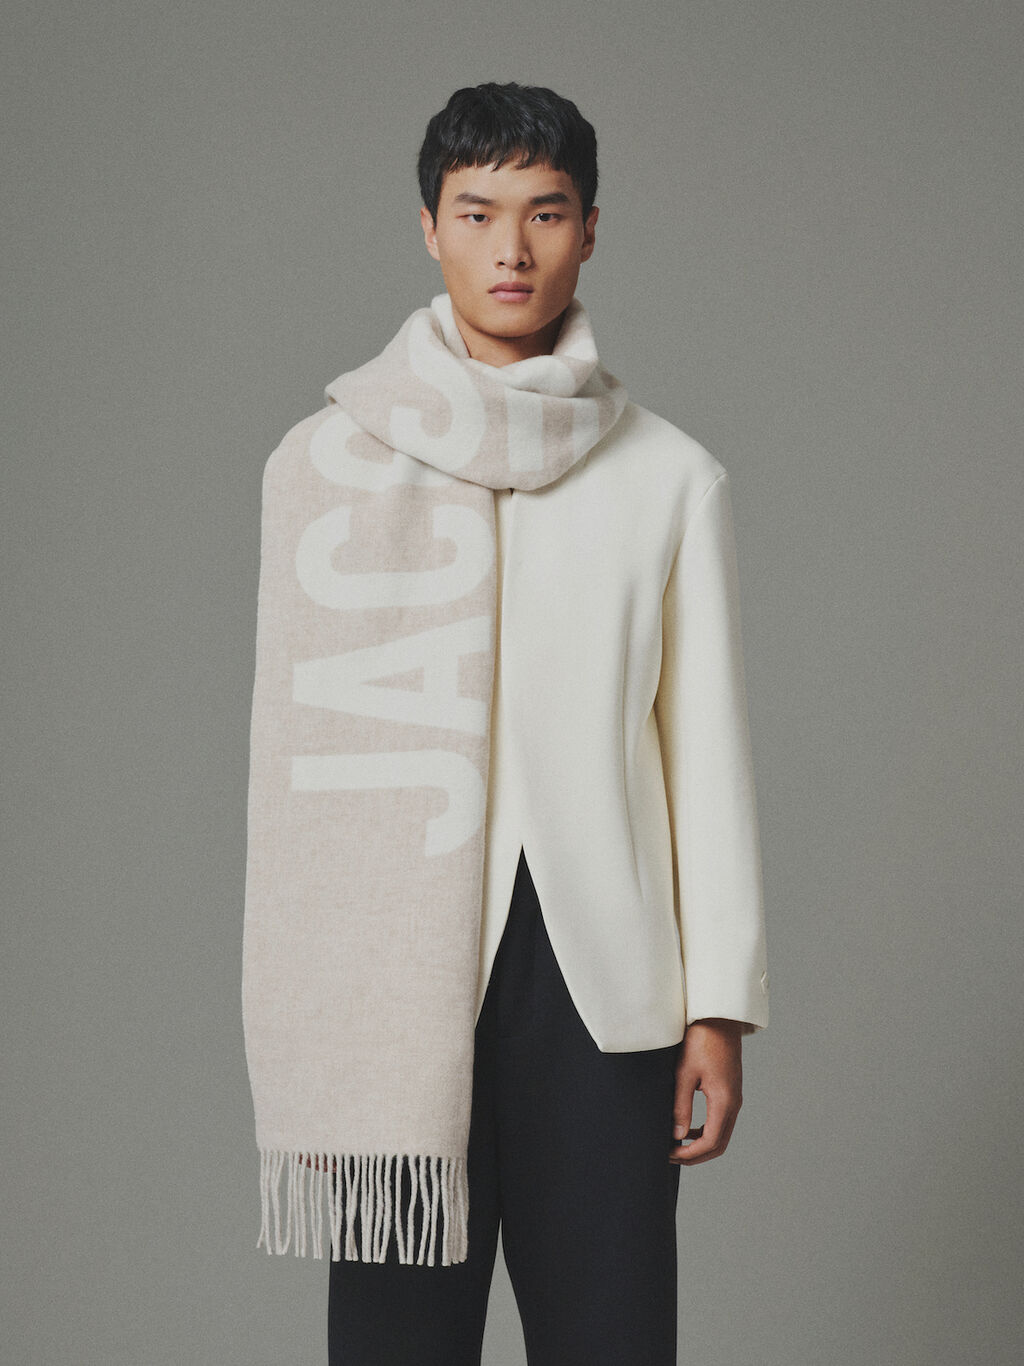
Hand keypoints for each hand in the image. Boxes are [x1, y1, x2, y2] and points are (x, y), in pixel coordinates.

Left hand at [669, 1017, 742, 1164]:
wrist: (718, 1018)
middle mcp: (734, 1103)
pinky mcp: (731, 1092)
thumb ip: (681, 1106)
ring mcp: (734, 1098)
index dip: (690, 1154)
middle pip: (719, 1144)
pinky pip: (722, 1121)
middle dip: (696, 1156)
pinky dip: (706, 1131)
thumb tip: (677, 1136)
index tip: (669, 1154)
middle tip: (671, 1156)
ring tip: (677, 1145)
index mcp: (724, 1101)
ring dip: (701, 1145)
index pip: (710, 1142)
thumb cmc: (701, 1041)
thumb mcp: (684, 1073)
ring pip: (722, 1134)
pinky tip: (689, 1128)